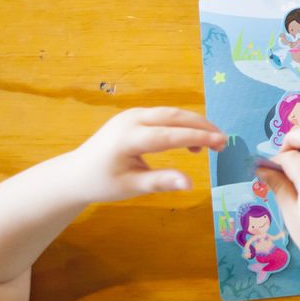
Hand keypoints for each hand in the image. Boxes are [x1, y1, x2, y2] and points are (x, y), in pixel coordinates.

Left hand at [63, 107, 225, 202]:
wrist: (75, 173)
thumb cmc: (102, 183)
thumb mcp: (131, 187)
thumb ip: (161, 182)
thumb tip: (190, 184)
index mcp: (128, 138)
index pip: (170, 135)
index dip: (198, 137)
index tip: (222, 142)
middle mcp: (131, 120)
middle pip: (174, 116)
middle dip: (202, 126)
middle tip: (224, 142)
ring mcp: (132, 115)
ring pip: (171, 113)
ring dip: (194, 124)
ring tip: (212, 143)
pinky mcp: (134, 116)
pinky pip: (164, 116)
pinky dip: (182, 125)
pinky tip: (190, 142)